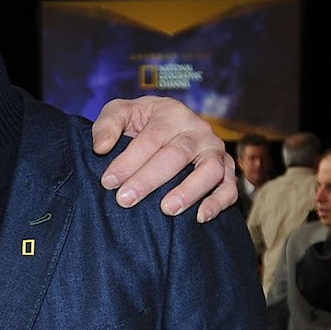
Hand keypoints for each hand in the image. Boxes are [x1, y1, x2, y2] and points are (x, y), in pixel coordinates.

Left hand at [89, 96, 236, 222]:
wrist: (170, 128)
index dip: (129, 160)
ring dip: (189, 191)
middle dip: (149, 179)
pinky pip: (229, 188)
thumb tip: (101, 147)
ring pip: (209, 170)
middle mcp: (198, 130)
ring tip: (167, 210)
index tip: (108, 182)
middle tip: (126, 200)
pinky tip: (200, 217)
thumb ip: (107, 124)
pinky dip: (218, 202)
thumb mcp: (122, 112)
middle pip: (176, 154)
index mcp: (172, 113)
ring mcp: (215, 151)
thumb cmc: (142, 123)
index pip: (151, 137)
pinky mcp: (227, 171)